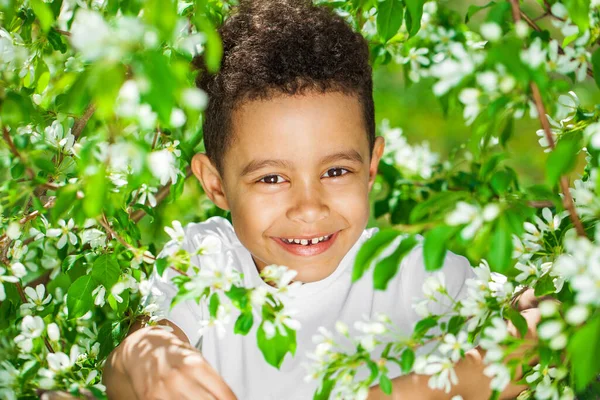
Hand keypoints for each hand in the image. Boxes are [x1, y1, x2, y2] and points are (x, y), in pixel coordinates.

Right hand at [103, 326, 236, 399]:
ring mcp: (164, 390)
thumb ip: (210, 377)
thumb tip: (226, 397)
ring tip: (199, 398)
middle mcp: (180, 378)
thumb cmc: (172, 353)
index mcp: (195, 364)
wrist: (140, 349)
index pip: (223, 394)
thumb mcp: (195, 359)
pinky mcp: (150, 399)